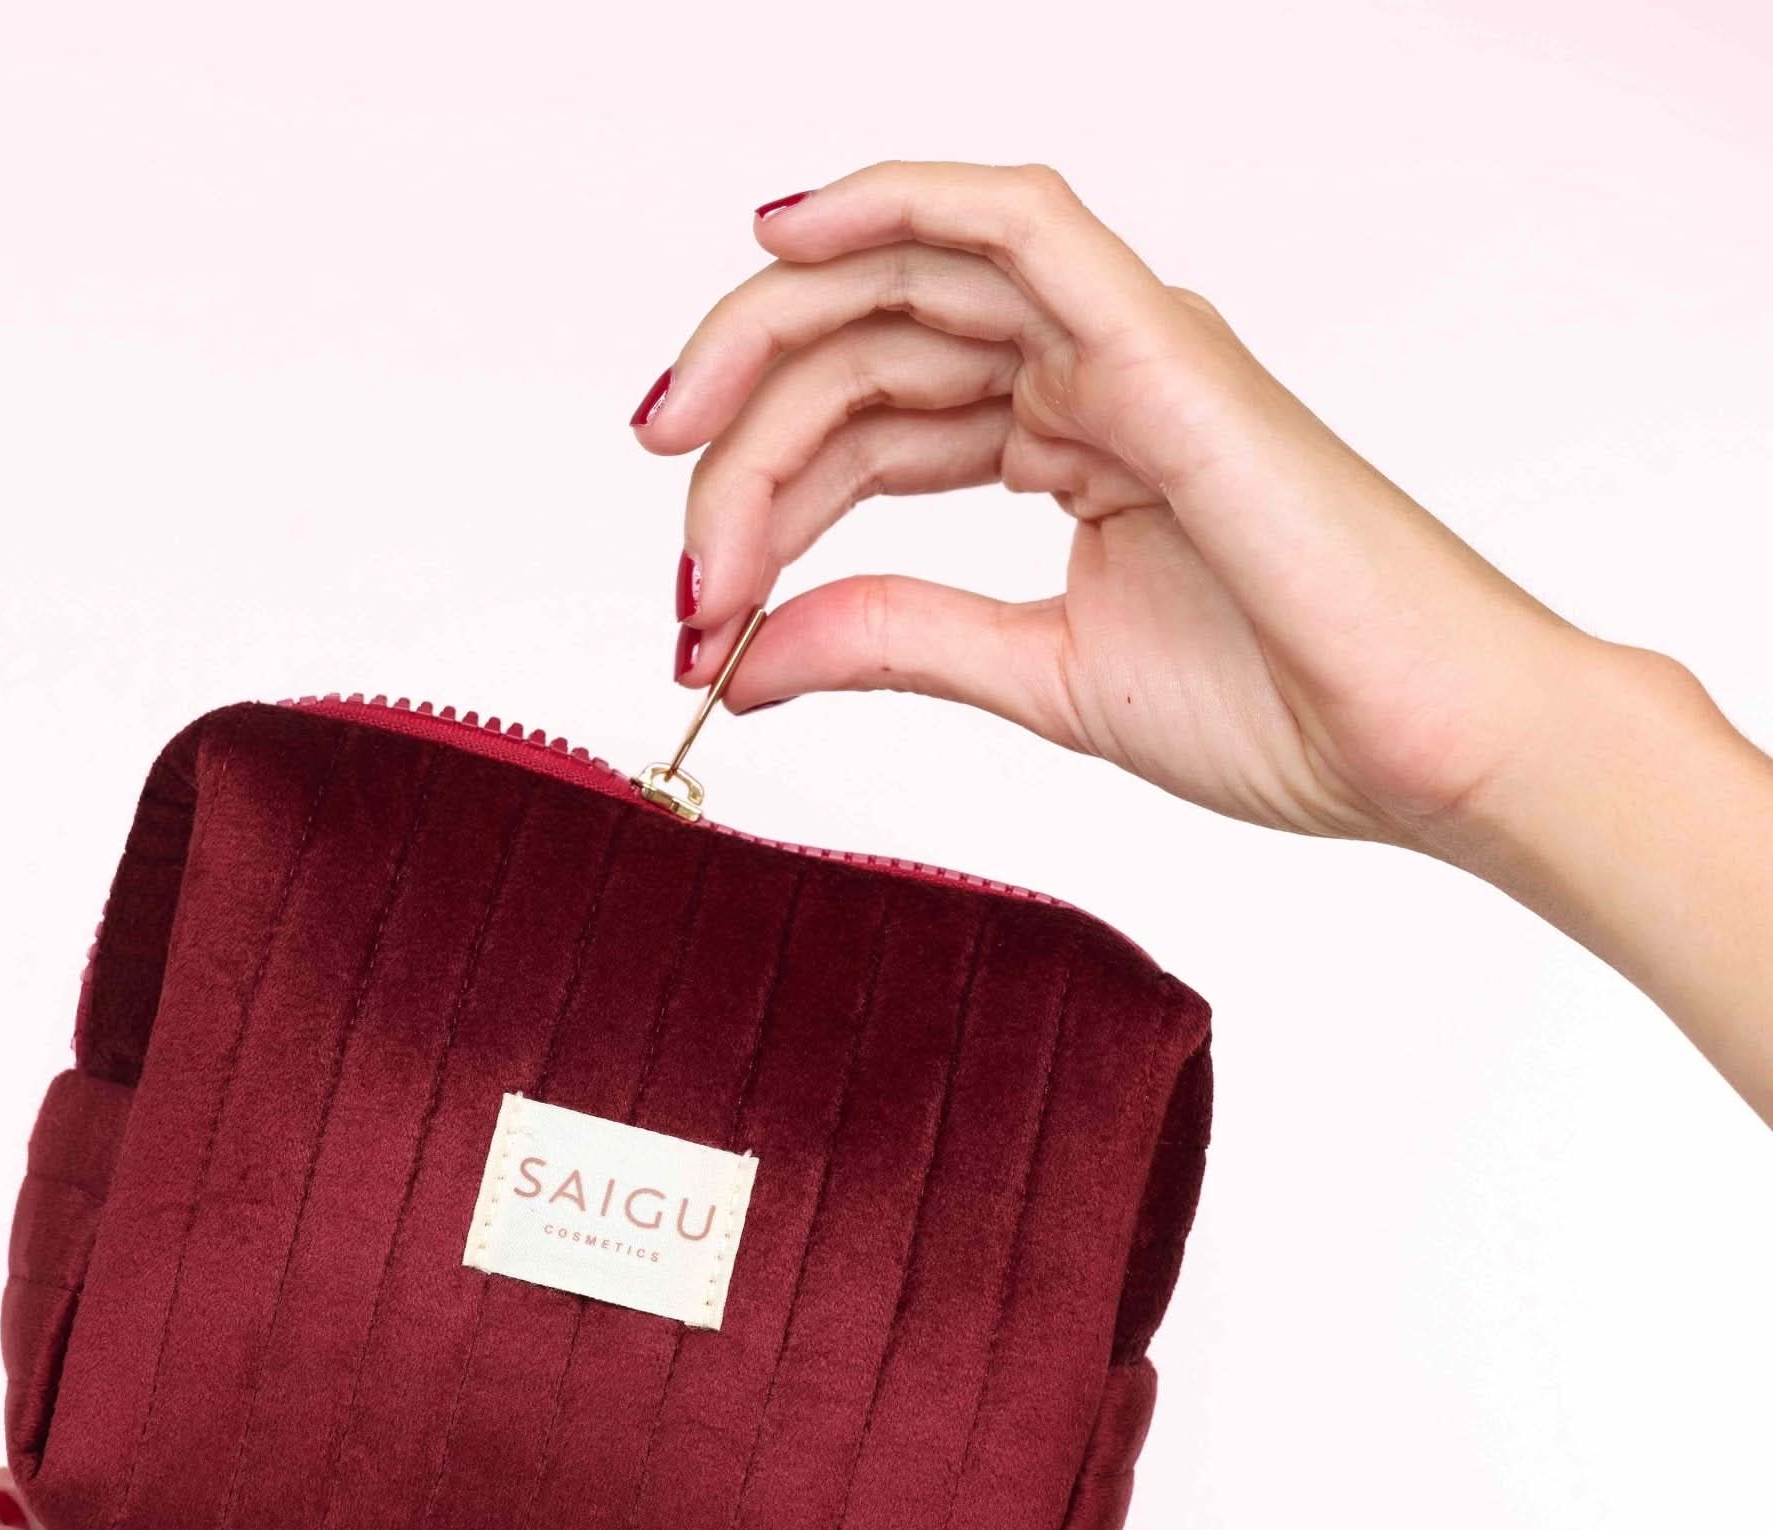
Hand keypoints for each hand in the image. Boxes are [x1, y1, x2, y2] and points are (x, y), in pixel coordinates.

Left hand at [640, 160, 1686, 848]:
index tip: (694, 616)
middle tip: (677, 566)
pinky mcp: (1159, 343)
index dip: (759, 504)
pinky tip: (779, 236)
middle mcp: (1090, 375)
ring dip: (765, 351)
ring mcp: (1127, 346)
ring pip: (904, 290)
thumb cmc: (1283, 711)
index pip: (870, 430)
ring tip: (673, 446)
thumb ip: (892, 641)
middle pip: (862, 354)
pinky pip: (1016, 223)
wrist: (1430, 752)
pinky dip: (895, 202)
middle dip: (738, 445)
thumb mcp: (1036, 678)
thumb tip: (740, 659)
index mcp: (1072, 442)